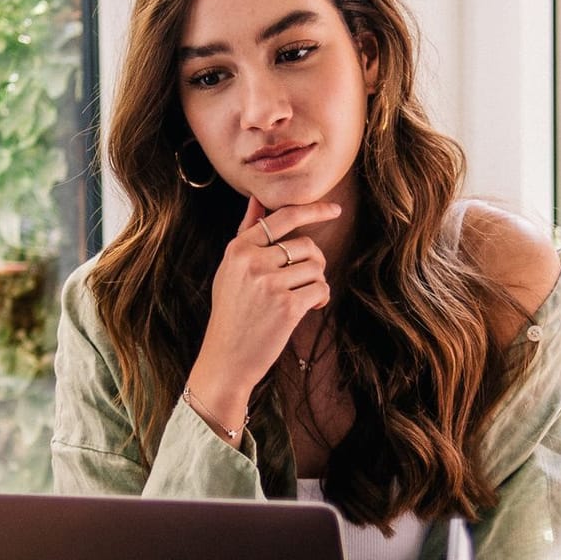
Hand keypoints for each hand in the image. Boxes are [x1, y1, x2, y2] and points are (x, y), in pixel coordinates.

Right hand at [185, 196, 336, 437]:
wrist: (225, 359)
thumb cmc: (230, 314)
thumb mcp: (229, 270)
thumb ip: (245, 234)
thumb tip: (257, 200)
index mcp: (238, 249)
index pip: (283, 218)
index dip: (313, 210)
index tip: (334, 209)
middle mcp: (253, 262)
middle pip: (306, 244)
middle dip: (314, 262)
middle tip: (305, 280)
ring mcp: (270, 283)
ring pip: (316, 267)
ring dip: (316, 282)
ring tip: (303, 297)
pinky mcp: (287, 306)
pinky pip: (321, 289)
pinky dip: (321, 298)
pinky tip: (309, 307)